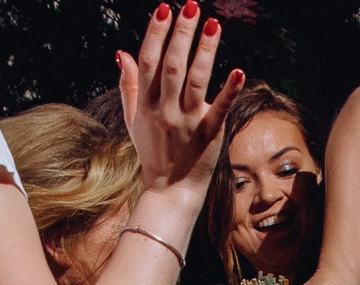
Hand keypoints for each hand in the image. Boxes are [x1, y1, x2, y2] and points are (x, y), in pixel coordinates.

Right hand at [116, 5, 242, 204]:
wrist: (169, 191)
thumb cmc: (153, 152)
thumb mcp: (133, 119)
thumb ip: (128, 86)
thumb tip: (122, 53)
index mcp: (146, 103)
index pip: (148, 61)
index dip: (155, 34)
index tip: (163, 9)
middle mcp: (165, 110)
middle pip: (172, 65)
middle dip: (180, 34)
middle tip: (190, 6)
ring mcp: (187, 122)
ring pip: (195, 81)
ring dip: (204, 52)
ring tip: (213, 24)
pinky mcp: (209, 134)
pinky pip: (219, 109)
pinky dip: (228, 91)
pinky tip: (238, 71)